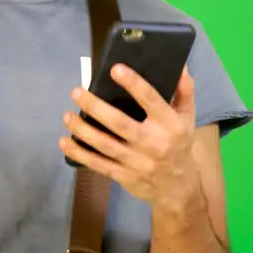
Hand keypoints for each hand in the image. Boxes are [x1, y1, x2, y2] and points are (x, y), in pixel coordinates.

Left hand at [59, 64, 199, 206]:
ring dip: (82, 129)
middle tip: (76, 92)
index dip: (133, 84)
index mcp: (170, 124)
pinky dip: (79, 153)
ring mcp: (137, 162)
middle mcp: (153, 143)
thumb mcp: (187, 118)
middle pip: (120, 123)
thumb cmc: (179, 144)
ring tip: (67, 115)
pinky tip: (64, 141)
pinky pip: (98, 164)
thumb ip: (184, 91)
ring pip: (105, 144)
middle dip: (95, 107)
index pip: (150, 100)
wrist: (177, 187)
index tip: (115, 69)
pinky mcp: (124, 176)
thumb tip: (179, 65)